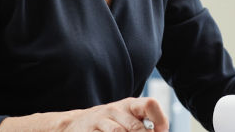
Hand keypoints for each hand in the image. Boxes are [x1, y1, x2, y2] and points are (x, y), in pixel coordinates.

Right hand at [0, 97, 168, 131]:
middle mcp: (116, 110)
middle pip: (136, 128)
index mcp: (130, 105)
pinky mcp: (89, 131)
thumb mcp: (127, 118)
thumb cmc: (109, 122)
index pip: (150, 104)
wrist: (73, 124)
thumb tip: (161, 131)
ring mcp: (101, 120)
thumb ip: (142, 123)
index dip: (160, 120)